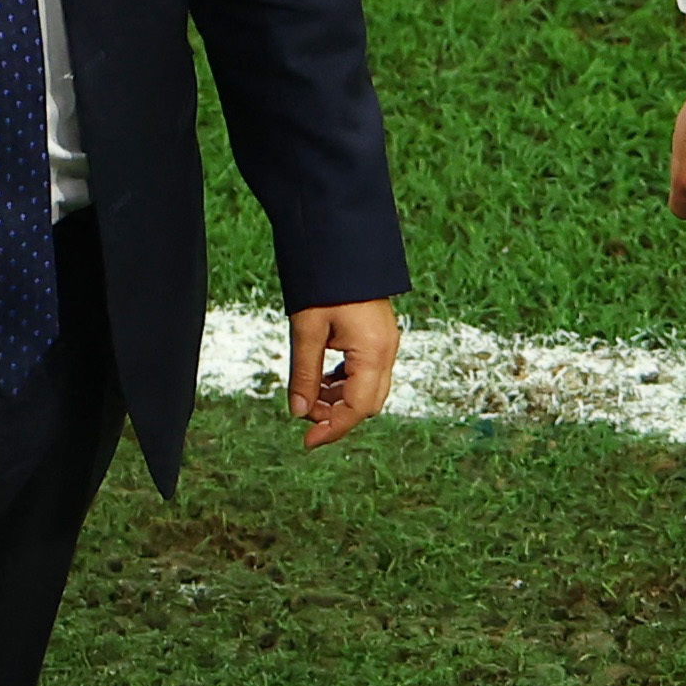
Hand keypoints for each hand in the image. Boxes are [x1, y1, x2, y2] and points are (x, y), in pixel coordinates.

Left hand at [289, 298, 400, 448]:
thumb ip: (304, 375)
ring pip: (367, 389)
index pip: (357, 409)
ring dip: (338, 398)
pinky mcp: (379, 336)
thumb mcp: (307, 331)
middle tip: (304, 414)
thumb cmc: (323, 283)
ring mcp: (386, 343)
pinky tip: (321, 376)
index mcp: (373, 352)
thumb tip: (299, 413)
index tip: (306, 443)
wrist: (340, 242)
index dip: (333, 429)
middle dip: (336, 415)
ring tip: (308, 391)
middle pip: (367, 404)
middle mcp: (387, 351)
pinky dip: (344, 382)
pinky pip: (366, 372)